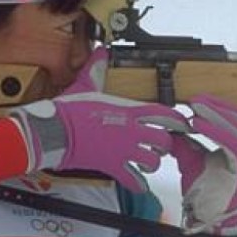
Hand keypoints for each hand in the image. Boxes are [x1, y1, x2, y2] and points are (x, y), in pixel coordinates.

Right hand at [10, 47, 188, 191]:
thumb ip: (96, 70)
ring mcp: (123, 150)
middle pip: (164, 141)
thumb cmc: (69, 110)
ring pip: (153, 161)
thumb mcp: (86, 86)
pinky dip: (137, 184)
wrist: (55, 131)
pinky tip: (137, 183)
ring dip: (152, 163)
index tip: (181, 124)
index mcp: (128, 111)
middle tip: (159, 145)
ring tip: (147, 163)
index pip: (164, 114)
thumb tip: (100, 52)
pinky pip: (133, 180)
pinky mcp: (112, 166)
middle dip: (164, 144)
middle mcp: (131, 132)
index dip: (177, 120)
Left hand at [171, 94, 236, 236]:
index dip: (218, 106)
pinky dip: (215, 130)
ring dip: (215, 114)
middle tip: (194, 101)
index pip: (236, 118)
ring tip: (195, 110)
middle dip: (217, 106)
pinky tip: (197, 124)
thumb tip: (172, 127)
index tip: (196, 101)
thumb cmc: (203, 193)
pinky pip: (233, 143)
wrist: (208, 220)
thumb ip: (185, 143)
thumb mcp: (191, 161)